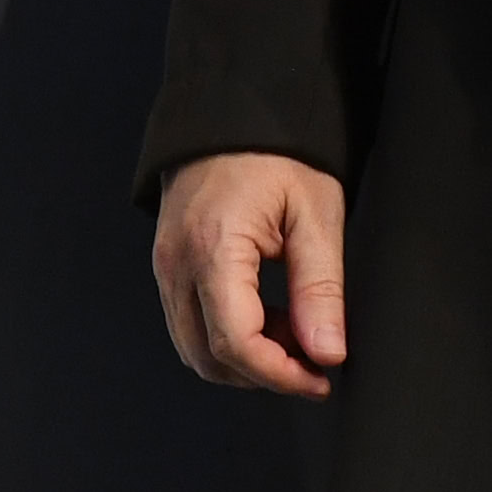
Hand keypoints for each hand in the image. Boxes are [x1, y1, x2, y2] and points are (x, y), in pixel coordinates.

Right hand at [153, 149, 346, 396]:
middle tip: (314, 362)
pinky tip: (268, 317)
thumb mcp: (316, 214)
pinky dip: (227, 336)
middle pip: (209, 357)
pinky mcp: (168, 263)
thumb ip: (320, 289)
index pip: (236, 344)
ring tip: (294, 335)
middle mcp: (177, 263)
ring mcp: (165, 265)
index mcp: (213, 249)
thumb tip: (327, 353)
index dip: (281, 374)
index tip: (319, 379)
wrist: (233, 111)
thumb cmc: (276, 152)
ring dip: (245, 359)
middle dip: (264, 373)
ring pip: (194, 348)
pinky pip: (189, 323)